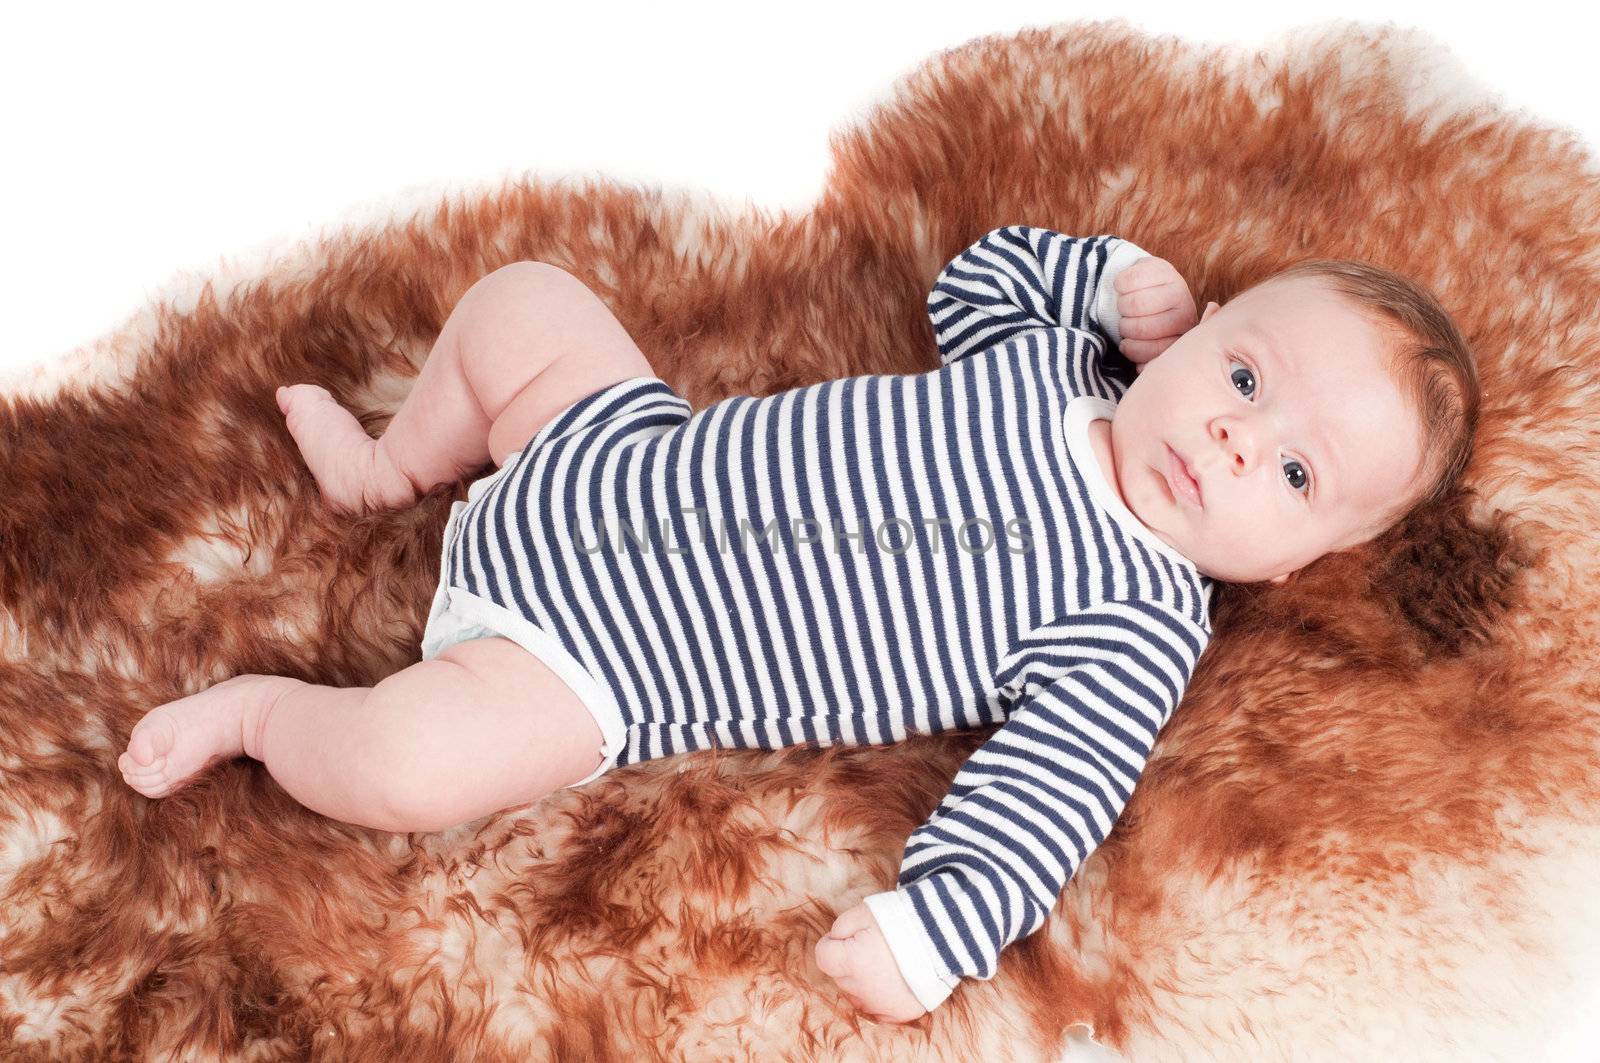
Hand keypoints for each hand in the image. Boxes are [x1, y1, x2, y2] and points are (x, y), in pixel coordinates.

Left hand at [814, 902, 927, 1023]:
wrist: (942, 936)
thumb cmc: (900, 920)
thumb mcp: (863, 912)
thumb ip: (839, 927)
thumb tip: (833, 942)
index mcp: (851, 962)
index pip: (823, 957)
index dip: (830, 943)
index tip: (843, 937)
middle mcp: (862, 989)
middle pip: (840, 977)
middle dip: (847, 961)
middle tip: (869, 945)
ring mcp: (882, 1005)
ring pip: (856, 995)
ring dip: (861, 981)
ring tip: (883, 962)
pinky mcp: (900, 1013)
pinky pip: (878, 1011)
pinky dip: (880, 998)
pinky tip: (892, 981)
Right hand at [1113, 256, 1199, 369]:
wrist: (1145, 287)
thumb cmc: (1143, 323)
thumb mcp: (1148, 347)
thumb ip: (1148, 361)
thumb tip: (1142, 369)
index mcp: (1182, 337)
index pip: (1153, 353)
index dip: (1133, 349)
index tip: (1128, 344)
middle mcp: (1185, 313)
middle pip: (1139, 328)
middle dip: (1125, 326)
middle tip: (1127, 320)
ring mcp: (1177, 288)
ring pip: (1133, 305)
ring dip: (1121, 306)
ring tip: (1126, 306)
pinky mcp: (1162, 267)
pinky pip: (1128, 281)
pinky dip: (1119, 285)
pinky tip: (1124, 287)